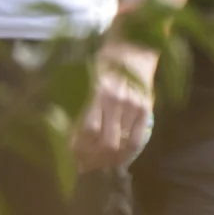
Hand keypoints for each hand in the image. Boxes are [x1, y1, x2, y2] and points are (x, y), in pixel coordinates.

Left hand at [71, 40, 158, 174]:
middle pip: (104, 142)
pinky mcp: (146, 109)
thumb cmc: (102, 62)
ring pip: (121, 144)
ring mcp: (133, 106)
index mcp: (95, 92)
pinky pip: (137, 139)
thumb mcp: (84, 79)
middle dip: (92, 159)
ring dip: (108, 160)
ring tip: (99, 166)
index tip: (71, 158)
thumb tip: (67, 133)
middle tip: (84, 166)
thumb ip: (78, 105)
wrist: (133, 48)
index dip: (77, 149)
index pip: (85, 130)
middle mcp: (114, 101)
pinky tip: (119, 160)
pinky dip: (126, 153)